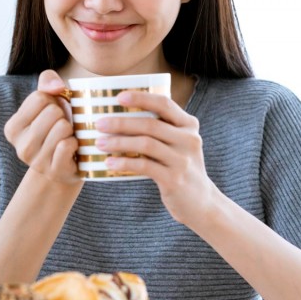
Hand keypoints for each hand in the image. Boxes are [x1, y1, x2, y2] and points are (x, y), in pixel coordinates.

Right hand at [4, 70, 80, 184]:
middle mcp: (20, 147)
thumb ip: (47, 82)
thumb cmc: (56, 128)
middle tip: (62, 128)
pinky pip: (67, 145)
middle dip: (63, 115)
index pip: (39, 97)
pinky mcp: (54, 171)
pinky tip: (72, 150)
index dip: (53, 101)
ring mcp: (36, 162)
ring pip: (62, 127)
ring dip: (71, 130)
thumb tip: (56, 87)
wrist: (63, 167)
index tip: (52, 115)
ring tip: (66, 138)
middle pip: (52, 111)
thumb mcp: (48, 102)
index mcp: (12, 128)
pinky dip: (76, 143)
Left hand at [94, 91, 219, 226]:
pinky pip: (145, 166)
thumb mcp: (178, 144)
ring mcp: (183, 160)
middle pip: (150, 124)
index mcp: (188, 125)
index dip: (141, 98)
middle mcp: (189, 139)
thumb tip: (119, 117)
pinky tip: (110, 163)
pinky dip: (124, 162)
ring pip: (146, 144)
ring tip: (100, 143)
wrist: (200, 202)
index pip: (164, 104)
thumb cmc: (179, 167)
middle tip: (99, 124)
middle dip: (121, 122)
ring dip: (119, 142)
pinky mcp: (174, 179)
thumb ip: (160, 129)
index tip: (118, 97)